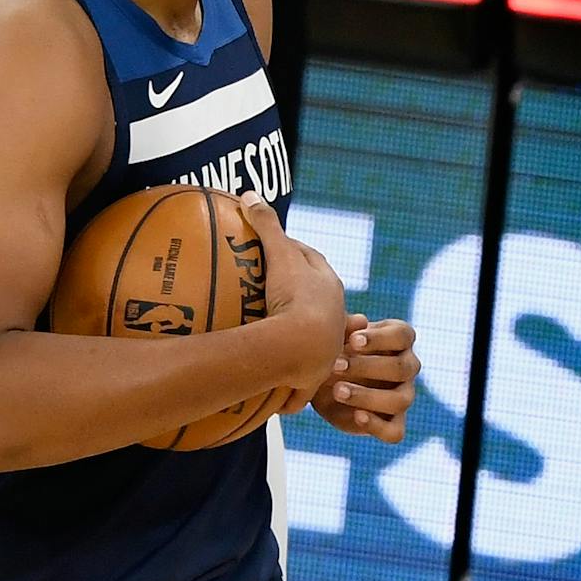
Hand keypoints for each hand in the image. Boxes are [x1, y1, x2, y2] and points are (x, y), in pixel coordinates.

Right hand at [240, 192, 346, 415]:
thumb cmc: (296, 297)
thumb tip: (247, 193)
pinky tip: (275, 387)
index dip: (295, 254)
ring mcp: (325, 349)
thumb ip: (265, 224)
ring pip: (314, 342)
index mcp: (329, 288)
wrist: (304, 349)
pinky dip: (289, 384)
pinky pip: (299, 381)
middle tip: (274, 295)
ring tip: (276, 343)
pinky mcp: (313, 378)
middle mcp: (334, 318)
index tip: (276, 251)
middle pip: (316, 303)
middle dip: (299, 299)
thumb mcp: (279, 256)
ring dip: (298, 343)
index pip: (312, 262)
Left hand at [314, 314, 420, 443]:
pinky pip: (395, 431)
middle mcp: (407, 367)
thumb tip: (360, 321)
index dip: (380, 339)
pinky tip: (356, 416)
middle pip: (402, 368)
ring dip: (368, 396)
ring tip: (337, 391)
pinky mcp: (391, 423)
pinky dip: (378, 426)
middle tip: (335, 365)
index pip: (403, 336)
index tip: (352, 341)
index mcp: (400, 340)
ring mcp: (403, 396)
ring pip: (400, 400)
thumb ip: (346, 327)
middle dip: (367, 367)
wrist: (320, 380)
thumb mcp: (335, 335)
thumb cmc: (334, 349)